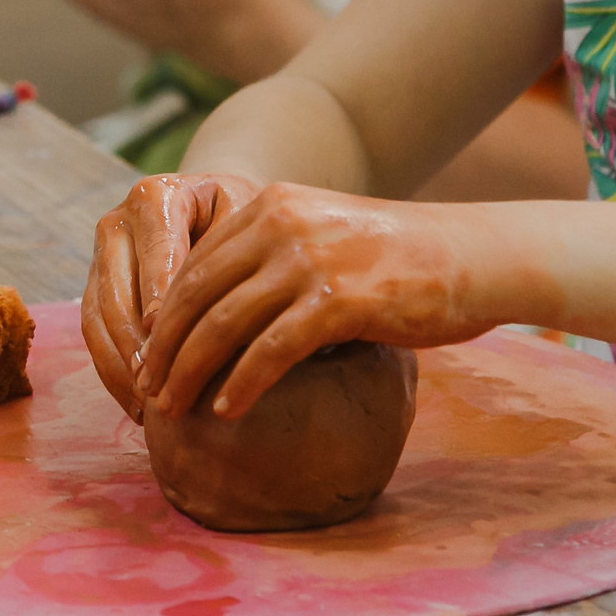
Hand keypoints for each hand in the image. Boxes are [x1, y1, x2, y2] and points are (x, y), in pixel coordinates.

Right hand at [80, 171, 258, 421]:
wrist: (218, 205)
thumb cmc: (242, 217)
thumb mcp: (247, 223)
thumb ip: (235, 260)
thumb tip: (235, 321)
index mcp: (156, 196)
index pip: (156, 250)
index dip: (159, 295)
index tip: (166, 336)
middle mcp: (118, 222)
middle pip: (116, 289)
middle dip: (135, 343)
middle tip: (160, 385)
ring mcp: (102, 257)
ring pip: (98, 317)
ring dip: (120, 365)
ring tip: (149, 404)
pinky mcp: (96, 286)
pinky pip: (94, 334)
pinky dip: (113, 371)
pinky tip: (138, 404)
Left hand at [136, 183, 505, 421]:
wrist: (471, 257)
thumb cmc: (398, 259)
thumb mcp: (324, 238)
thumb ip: (273, 260)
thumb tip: (219, 316)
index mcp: (271, 204)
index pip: (194, 262)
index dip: (162, 313)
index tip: (144, 355)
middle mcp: (282, 223)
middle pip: (195, 293)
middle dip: (162, 347)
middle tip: (145, 390)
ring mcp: (310, 260)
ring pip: (222, 323)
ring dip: (188, 371)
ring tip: (171, 408)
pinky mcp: (338, 300)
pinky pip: (270, 350)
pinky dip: (241, 384)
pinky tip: (226, 411)